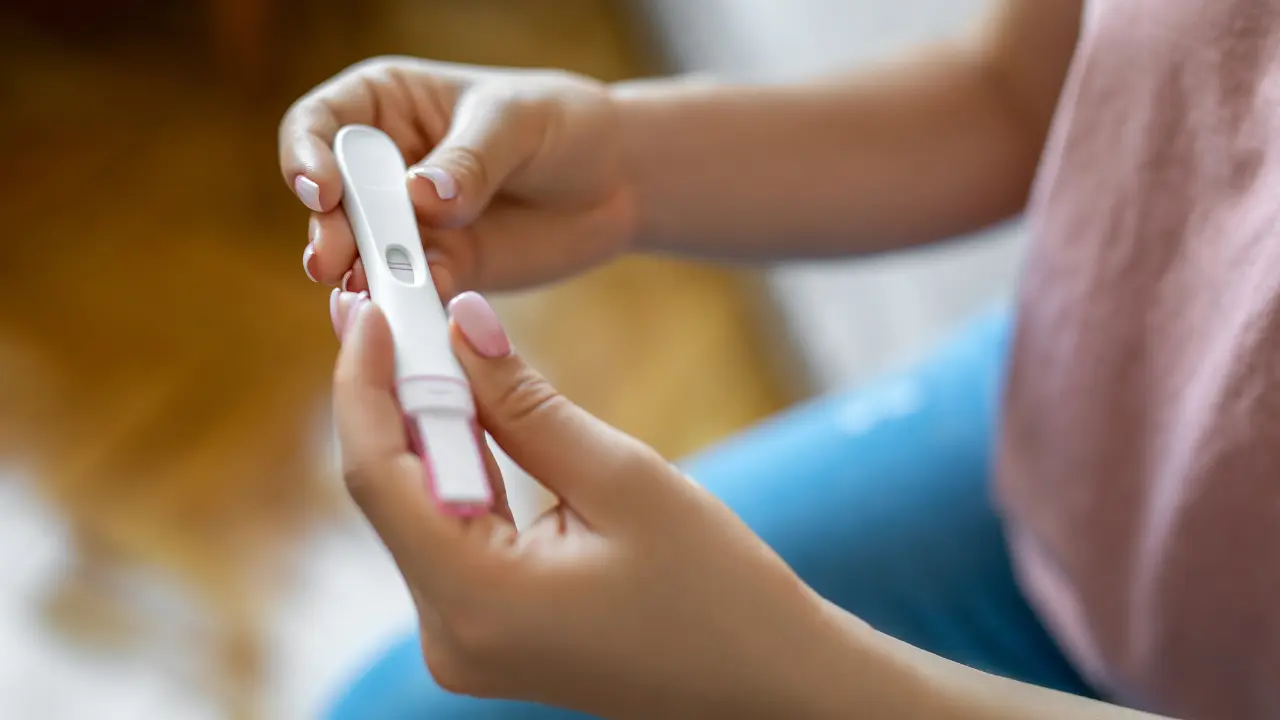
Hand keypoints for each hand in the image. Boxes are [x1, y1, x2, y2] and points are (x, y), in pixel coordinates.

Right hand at [281, 57, 633, 297]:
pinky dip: (412, 302)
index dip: (308, 156)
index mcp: (388, 105)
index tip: (323, 189)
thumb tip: (419, 196)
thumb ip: (469, 160)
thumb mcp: (518, 123)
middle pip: (332, 200)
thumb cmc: (564, 124)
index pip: (321, 124)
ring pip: (365, 252)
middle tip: (332, 260)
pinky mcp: (444, 267)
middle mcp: (387, 166)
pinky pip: (415, 289)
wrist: (619, 179)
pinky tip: (416, 312)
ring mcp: (411, 223)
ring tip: (366, 292)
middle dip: (329, 230)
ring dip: (361, 275)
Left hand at [328, 290, 850, 717]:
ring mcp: (464, 640)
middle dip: (395, 393)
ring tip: (436, 342)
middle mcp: (450, 634)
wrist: (765, 683)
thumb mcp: (623, 479)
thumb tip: (462, 325)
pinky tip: (468, 412)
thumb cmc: (717, 591)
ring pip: (418, 508)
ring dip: (427, 426)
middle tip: (403, 306)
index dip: (364, 382)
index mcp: (477, 602)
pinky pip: (451, 536)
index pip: (376, 474)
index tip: (373, 306)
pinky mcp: (488, 632)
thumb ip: (526, 404)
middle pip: (390, 490)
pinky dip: (459, 471)